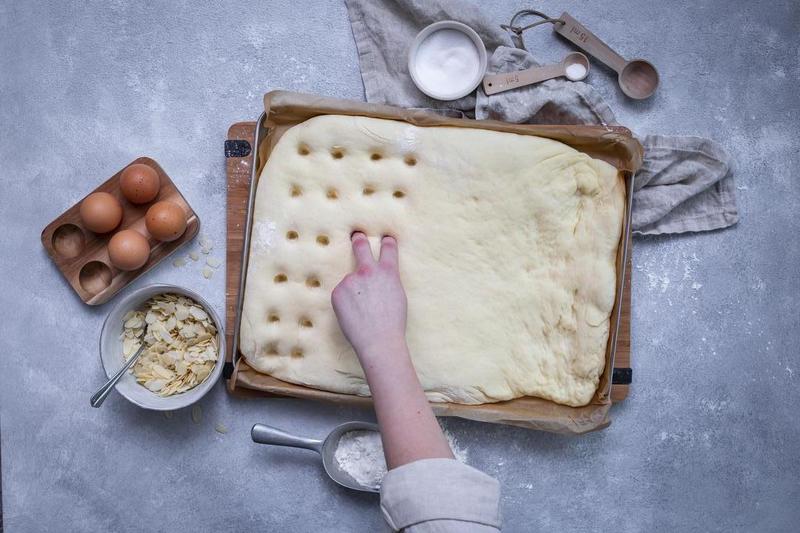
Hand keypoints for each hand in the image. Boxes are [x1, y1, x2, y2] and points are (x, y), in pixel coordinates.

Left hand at [331, 232, 407, 359]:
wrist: (378, 339)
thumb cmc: (392, 322)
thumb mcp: (397, 295)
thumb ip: (387, 281)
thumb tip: (377, 279)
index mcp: (388, 271)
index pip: (388, 249)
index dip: (387, 242)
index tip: (385, 238)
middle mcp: (368, 271)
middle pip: (361, 247)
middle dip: (359, 240)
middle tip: (356, 235)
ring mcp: (351, 279)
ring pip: (350, 281)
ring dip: (353, 292)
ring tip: (361, 312)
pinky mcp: (337, 291)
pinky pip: (341, 294)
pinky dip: (345, 302)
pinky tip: (353, 315)